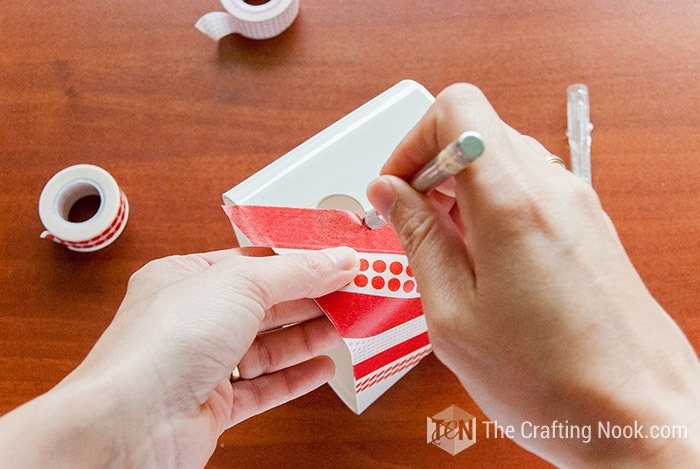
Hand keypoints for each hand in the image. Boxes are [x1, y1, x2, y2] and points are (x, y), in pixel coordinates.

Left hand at [0, 246, 357, 467]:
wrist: (134, 421)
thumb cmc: (163, 343)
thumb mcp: (241, 285)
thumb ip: (296, 272)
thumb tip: (337, 260)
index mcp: (186, 279)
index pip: (252, 263)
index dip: (297, 261)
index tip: (335, 262)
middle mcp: (192, 320)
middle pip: (264, 305)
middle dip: (309, 299)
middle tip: (350, 294)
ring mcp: (202, 365)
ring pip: (266, 347)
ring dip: (307, 337)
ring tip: (344, 327)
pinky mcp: (212, 405)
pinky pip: (263, 387)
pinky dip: (294, 377)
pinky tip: (321, 367)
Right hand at [367, 83, 699, 465]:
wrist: (639, 417)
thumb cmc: (551, 381)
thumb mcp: (453, 314)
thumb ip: (418, 239)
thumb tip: (392, 193)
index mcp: (512, 203)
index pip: (457, 110)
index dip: (413, 141)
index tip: (395, 188)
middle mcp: (553, 189)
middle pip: (478, 129)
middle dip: (431, 167)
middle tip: (410, 220)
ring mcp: (577, 205)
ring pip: (501, 158)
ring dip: (460, 190)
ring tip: (444, 249)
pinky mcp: (588, 226)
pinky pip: (528, 189)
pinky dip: (491, 208)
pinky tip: (481, 263)